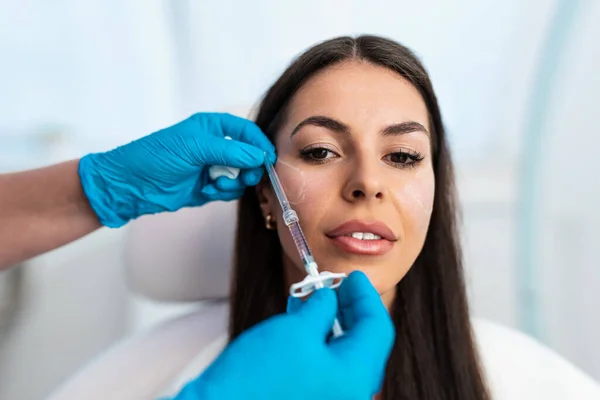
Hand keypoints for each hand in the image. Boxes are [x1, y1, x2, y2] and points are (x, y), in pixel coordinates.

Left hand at [79, 113, 274, 226]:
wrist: (132, 185)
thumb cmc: (158, 156)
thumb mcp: (196, 148)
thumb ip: (231, 152)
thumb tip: (261, 156)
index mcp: (213, 127)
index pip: (247, 131)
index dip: (259, 144)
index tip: (267, 159)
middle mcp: (216, 145)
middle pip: (249, 155)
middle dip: (250, 167)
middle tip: (248, 177)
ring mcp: (213, 167)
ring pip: (242, 175)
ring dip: (234, 182)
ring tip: (216, 185)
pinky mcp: (209, 187)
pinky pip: (230, 190)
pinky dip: (224, 192)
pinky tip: (207, 192)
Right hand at [172, 271, 394, 399]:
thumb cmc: (257, 376)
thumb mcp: (296, 329)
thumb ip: (322, 308)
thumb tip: (329, 298)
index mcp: (356, 376)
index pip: (377, 328)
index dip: (366, 297)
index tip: (355, 277)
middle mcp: (351, 393)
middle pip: (363, 343)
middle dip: (349, 309)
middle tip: (336, 285)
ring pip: (343, 354)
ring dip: (331, 323)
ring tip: (312, 300)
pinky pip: (327, 368)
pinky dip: (318, 342)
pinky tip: (301, 325)